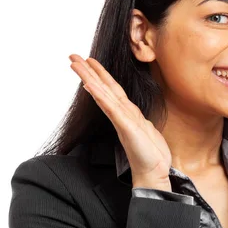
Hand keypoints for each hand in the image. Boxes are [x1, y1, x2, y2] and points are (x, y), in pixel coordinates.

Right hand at [69, 54, 172, 190]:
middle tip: (72, 56)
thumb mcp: (146, 129)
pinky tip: (90, 85)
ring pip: (103, 93)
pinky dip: (100, 95)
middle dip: (88, 71)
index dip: (101, 75)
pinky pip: (110, 107)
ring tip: (76, 64)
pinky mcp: (125, 126)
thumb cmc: (150, 153)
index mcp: (127, 113)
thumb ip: (138, 119)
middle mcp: (121, 114)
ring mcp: (121, 119)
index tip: (89, 61)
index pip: (111, 89)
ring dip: (89, 77)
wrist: (154, 171)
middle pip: (103, 87)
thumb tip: (135, 115)